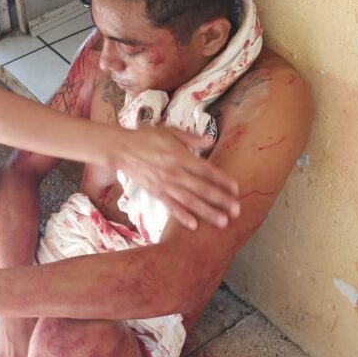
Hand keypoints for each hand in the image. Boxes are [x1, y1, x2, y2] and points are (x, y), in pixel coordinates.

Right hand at [119, 127, 239, 230]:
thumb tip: (210, 141)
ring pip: (190, 201)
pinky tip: (194, 225)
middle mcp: (175, 172)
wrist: (121, 149)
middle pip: (202, 188)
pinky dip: (182, 216)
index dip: (222, 179)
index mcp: (180, 156)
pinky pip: (171, 207)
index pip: (206, 170)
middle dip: (220, 200)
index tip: (236, 188)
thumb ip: (191, 138)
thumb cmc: (146, 138)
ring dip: (207, 212)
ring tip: (222, 222)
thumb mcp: (170, 131)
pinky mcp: (156, 193)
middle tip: (236, 210)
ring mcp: (165, 185)